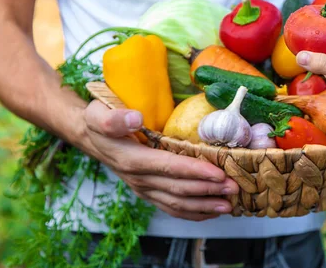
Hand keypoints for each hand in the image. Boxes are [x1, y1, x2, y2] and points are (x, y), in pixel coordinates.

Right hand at [78, 100, 239, 220]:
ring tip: (228, 205)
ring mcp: (143, 189)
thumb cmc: (99, 121)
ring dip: (204, 205)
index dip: (194, 172)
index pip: (168, 167)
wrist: (92, 138)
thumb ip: (114, 118)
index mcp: (131, 159)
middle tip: (233, 188)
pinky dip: (193, 213)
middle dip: (208, 190)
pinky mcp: (148, 193)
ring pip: (177, 203)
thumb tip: (136, 118)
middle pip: (177, 188)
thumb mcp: (99, 114)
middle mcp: (138, 178)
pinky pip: (171, 208)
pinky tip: (211, 212)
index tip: (218, 173)